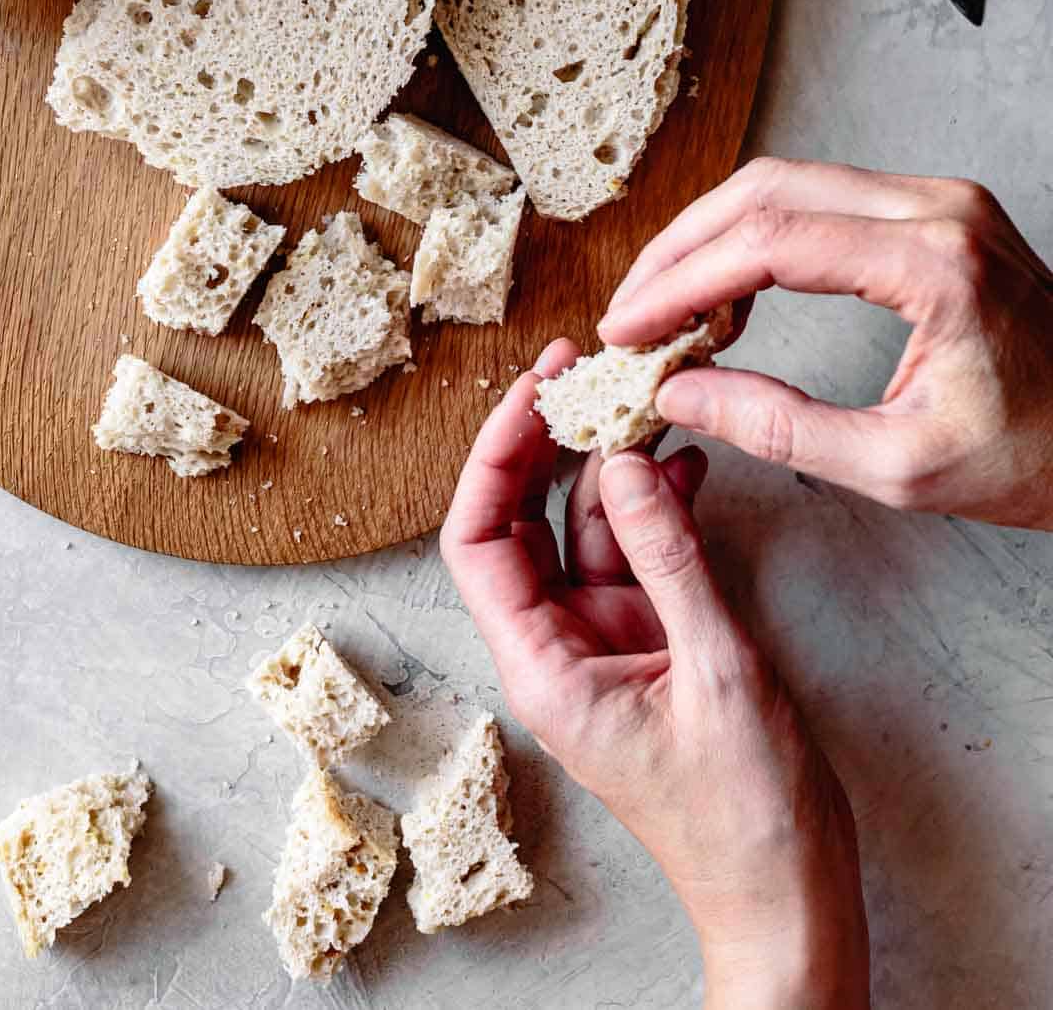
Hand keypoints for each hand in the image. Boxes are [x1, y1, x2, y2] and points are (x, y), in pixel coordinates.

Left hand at [441, 342, 869, 1009]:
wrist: (791, 900)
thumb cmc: (747, 819)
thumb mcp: (716, 672)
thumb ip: (671, 560)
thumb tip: (626, 458)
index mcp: (543, 668)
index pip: (477, 541)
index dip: (495, 456)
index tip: (535, 389)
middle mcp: (558, 646)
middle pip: (520, 521)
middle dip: (543, 441)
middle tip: (579, 367)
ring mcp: (603, 641)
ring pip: (585, 528)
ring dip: (612, 464)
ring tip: (643, 397)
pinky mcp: (649, 642)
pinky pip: (636, 555)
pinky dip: (656, 505)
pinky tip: (685, 464)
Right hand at [598, 158, 1052, 528]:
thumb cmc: (1034, 458)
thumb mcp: (899, 467)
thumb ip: (780, 427)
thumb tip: (680, 392)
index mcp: (935, 265)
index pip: (771, 243)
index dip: (682, 283)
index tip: (629, 329)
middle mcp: (938, 210)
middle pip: (768, 191)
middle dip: (682, 249)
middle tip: (631, 313)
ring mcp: (941, 200)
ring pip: (789, 183)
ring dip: (715, 237)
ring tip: (668, 308)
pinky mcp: (937, 209)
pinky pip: (824, 197)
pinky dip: (762, 235)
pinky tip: (732, 294)